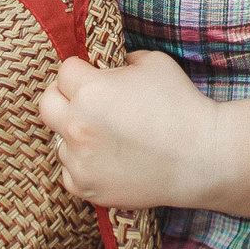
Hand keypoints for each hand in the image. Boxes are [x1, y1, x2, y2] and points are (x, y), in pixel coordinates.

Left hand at [36, 50, 226, 211]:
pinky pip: (69, 171)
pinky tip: (108, 158)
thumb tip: (108, 66)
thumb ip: (122, 60)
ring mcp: (79, 160)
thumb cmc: (182, 105)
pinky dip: (83, 164)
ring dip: (75, 133)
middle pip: (47, 103)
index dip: (82, 70)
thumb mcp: (154, 63)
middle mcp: (77, 125)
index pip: (64, 71)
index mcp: (90, 90)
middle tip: (86, 100)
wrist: (202, 158)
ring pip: (58, 139)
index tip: (95, 75)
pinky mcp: (86, 187)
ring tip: (107, 134)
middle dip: (64, 96)